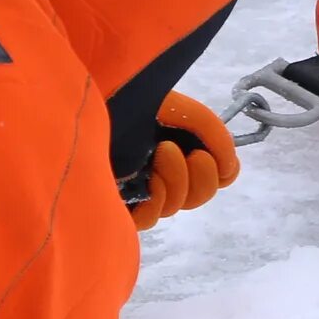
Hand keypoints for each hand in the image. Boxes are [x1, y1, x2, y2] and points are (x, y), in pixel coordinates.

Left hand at [130, 92, 243, 230]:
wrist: (89, 105)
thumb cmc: (127, 100)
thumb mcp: (179, 108)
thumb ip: (212, 130)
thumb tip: (229, 167)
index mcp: (178, 146)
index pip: (217, 175)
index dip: (222, 169)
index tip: (209, 151)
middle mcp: (162, 170)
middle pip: (203, 194)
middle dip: (202, 175)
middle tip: (184, 151)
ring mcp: (142, 189)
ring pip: (180, 205)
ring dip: (178, 178)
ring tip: (160, 151)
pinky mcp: (121, 206)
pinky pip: (153, 218)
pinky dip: (158, 198)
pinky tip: (148, 178)